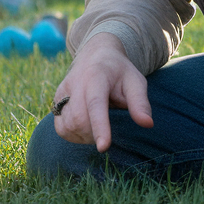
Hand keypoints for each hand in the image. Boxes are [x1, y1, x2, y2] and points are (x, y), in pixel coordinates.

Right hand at [52, 32, 152, 151]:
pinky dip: (73, 135)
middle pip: (79, 119)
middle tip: (108, 133)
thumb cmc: (119, 72)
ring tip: (98, 127)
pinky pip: (60, 127)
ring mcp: (62, 91)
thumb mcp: (135, 81)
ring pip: (67, 126)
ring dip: (84, 136)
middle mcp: (76, 83)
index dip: (99, 127)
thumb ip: (140, 102)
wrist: (95, 55)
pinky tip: (85, 129)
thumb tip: (148, 124)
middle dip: (94, 134)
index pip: (95, 104)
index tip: (103, 147)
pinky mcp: (55, 100)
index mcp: (97, 76)